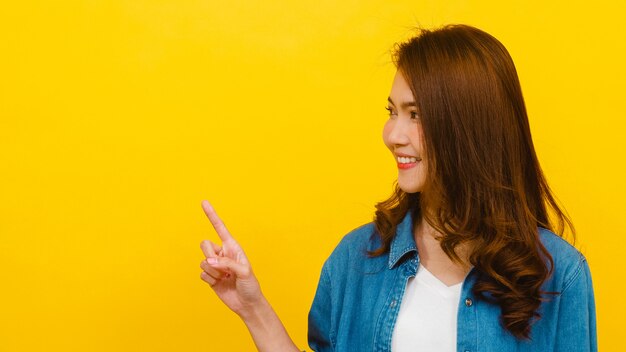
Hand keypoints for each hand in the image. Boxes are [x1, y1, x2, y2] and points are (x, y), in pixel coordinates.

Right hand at [199, 200, 263, 317]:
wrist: (246, 304)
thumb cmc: (250, 285)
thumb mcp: (244, 271)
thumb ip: (227, 264)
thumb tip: (209, 262)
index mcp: (232, 247)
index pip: (220, 228)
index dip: (211, 215)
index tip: (204, 202)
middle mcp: (222, 254)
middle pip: (204, 244)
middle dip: (209, 255)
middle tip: (220, 267)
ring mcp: (215, 265)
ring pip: (203, 261)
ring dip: (213, 272)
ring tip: (225, 278)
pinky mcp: (210, 277)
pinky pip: (201, 274)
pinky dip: (210, 280)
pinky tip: (219, 284)